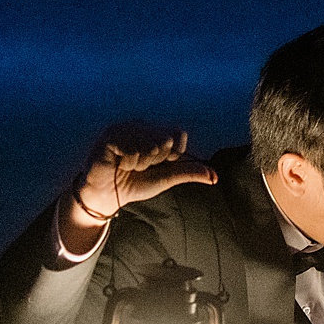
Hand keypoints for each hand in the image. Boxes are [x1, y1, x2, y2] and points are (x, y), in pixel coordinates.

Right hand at [68, 122, 217, 233]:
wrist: (108, 197)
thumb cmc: (135, 184)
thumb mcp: (167, 178)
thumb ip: (189, 172)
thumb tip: (215, 177)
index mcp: (154, 131)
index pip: (178, 135)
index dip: (172, 154)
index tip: (157, 163)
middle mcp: (140, 126)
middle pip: (166, 140)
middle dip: (155, 160)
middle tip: (139, 166)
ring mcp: (124, 129)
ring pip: (150, 145)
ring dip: (141, 163)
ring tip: (128, 165)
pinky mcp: (110, 136)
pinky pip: (132, 149)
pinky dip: (128, 163)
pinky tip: (118, 164)